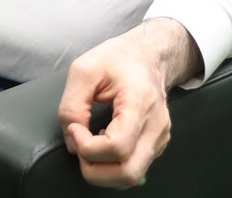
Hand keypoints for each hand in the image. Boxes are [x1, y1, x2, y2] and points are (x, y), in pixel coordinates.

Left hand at [57, 18, 201, 188]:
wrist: (148, 55)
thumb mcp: (83, 70)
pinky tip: (103, 142)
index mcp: (139, 102)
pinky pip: (135, 167)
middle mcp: (156, 124)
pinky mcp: (157, 143)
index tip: (74, 129)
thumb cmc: (118, 58)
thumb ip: (71, 106)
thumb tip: (72, 141)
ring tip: (90, 145)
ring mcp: (160, 136)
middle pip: (128, 172)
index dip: (87, 147)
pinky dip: (113, 165)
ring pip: (132, 176)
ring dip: (103, 171)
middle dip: (94, 169)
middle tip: (80, 145)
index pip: (116, 147)